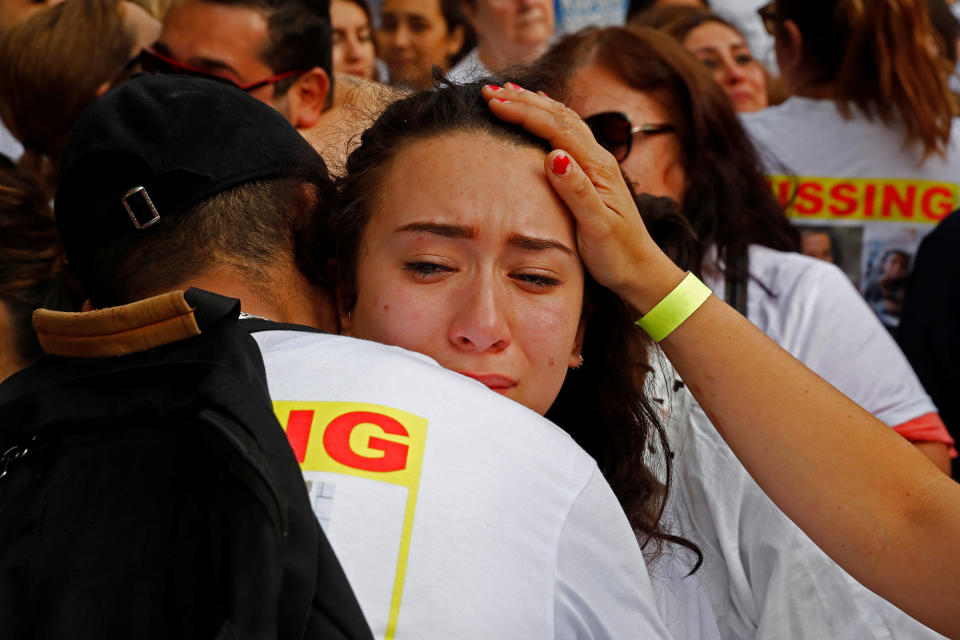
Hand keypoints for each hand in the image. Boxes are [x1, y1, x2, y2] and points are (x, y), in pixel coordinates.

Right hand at [481, 83, 684, 312]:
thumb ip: (577, 191)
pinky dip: (548, 117)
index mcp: (597, 167)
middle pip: (558, 117)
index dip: (524, 113)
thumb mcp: (596, 226)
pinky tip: (541, 112)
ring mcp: (596, 164)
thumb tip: (554, 156)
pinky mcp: (592, 173)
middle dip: (523, 101)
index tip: (493, 103)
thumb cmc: (617, 253)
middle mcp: (598, 158)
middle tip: (488, 91)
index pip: (555, 129)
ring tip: (507, 92)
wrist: (640, 269)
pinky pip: (568, 134)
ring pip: (563, 121)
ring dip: (534, 104)